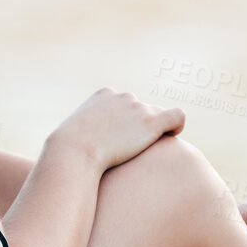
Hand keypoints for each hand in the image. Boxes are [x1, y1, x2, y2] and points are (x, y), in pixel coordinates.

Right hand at [51, 87, 184, 171]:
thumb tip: (88, 142)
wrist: (74, 151)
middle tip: (131, 150)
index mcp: (104, 95)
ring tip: (145, 150)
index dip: (126, 123)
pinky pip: (176, 116)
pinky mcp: (151, 122)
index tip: (119, 140)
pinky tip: (171, 137)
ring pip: (158, 116)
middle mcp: (124, 97)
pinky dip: (177, 126)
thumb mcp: (72, 135)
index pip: (125, 104)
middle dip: (140, 128)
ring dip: (154, 131)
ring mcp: (138, 108)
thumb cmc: (69, 150)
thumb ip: (86, 132)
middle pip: (143, 110)